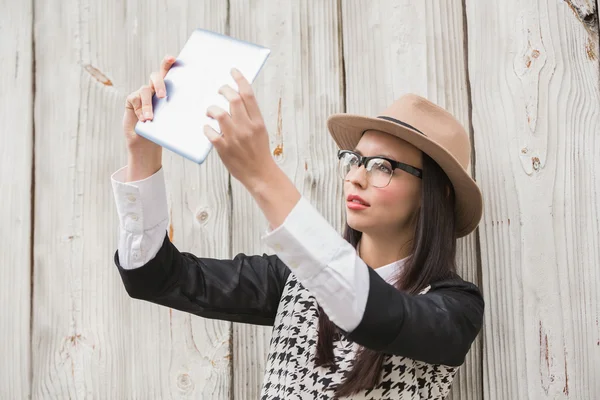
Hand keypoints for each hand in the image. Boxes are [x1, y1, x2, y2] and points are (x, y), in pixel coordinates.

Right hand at [123, 55, 175, 155]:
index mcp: (166, 90)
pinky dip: (139, 110)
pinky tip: (143, 120)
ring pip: (145, 91)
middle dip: (159, 83)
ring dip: (148, 105)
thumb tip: (196, 111)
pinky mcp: (131, 100)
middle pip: (155, 76)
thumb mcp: (173, 119)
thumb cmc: (163, 130)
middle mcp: (153, 88)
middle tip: (163, 96)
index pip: (168, 73)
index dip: (168, 63)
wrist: (146, 143)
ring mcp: (141, 93)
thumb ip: (179, 111)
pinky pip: (134, 99)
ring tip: (150, 118)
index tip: (173, 58)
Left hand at [204, 68, 275, 187]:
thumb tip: (237, 99)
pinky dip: (206, 128)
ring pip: (219, 114)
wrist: (260, 174)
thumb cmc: (258, 152)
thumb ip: (250, 116)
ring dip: (212, 109)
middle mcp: (247, 127)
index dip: (240, 80)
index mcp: (257, 122)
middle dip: (224, 90)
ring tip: (210, 111)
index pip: (248, 95)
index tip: (233, 71)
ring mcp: (234, 138)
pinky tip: (207, 129)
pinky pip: (210, 133)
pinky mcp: (224, 149)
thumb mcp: (260, 131)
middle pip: (233, 100)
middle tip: (219, 90)